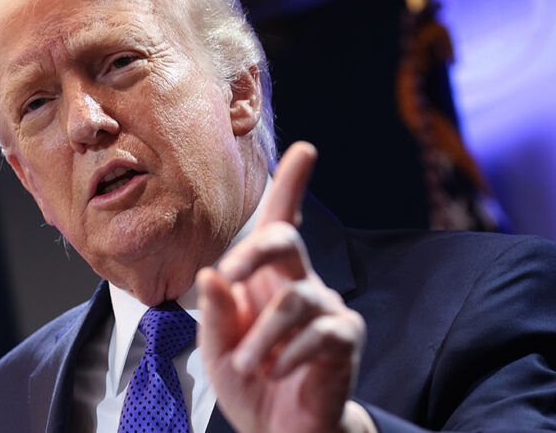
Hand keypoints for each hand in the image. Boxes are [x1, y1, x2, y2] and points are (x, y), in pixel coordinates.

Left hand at [197, 142, 369, 432]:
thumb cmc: (250, 382)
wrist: (280, 431)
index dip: (292, 185)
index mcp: (266, 279)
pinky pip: (317, 333)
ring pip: (292, 301)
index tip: (305, 150)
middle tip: (226, 277)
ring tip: (247, 366)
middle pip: (285, 238)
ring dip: (260, 338)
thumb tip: (210, 273)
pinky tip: (277, 373)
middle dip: (253, 250)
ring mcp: (327, 309)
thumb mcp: (217, 350)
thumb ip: (214, 314)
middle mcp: (300, 284)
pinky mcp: (345, 339)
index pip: (278, 223)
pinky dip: (287, 355)